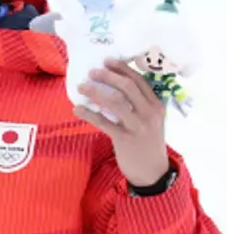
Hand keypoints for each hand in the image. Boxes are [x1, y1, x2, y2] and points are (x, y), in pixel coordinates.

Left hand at [75, 58, 169, 185]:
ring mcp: (137, 127)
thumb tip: (112, 89)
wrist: (152, 172)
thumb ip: (138, 106)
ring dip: (96, 92)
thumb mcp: (150, 122)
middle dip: (108, 76)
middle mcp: (149, 114)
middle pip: (128, 87)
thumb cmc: (147, 144)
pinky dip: (88, 113)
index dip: (122, 69)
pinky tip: (77, 109)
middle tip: (92, 72)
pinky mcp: (124, 140)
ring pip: (115, 102)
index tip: (108, 61)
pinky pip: (103, 122)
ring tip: (81, 87)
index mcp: (156, 106)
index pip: (139, 81)